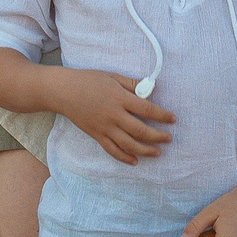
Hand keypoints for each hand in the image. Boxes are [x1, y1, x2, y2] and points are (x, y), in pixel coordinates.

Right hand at [52, 69, 175, 164]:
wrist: (64, 92)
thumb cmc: (89, 80)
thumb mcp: (113, 76)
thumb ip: (132, 83)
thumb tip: (150, 88)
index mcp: (119, 98)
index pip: (146, 109)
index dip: (162, 115)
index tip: (173, 119)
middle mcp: (114, 115)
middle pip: (140, 130)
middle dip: (157, 136)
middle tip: (169, 138)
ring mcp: (105, 128)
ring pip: (128, 144)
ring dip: (145, 150)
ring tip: (158, 152)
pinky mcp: (97, 136)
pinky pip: (112, 150)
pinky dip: (124, 157)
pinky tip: (135, 161)